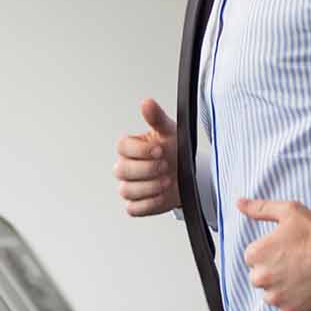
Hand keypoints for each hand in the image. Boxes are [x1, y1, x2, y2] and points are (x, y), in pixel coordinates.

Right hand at [115, 98, 180, 216]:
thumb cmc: (175, 150)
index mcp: (131, 147)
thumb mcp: (169, 131)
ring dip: (150, 186)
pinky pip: (134, 208)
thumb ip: (156, 118)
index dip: (140, 150)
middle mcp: (126, 167)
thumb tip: (146, 102)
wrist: (188, 174)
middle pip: (122, 170)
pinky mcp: (136, 205)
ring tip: (167, 180)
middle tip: (165, 165)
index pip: (122, 147)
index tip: (159, 149)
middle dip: (146, 169)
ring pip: (127, 190)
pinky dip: (149, 203)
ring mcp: (129, 187)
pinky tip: (162, 194)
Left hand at [238, 198, 310, 310]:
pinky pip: (286, 309)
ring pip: (271, 295)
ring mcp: (275, 297)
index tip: (286, 250)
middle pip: (259, 278)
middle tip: (295, 262)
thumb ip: (260, 209)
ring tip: (302, 275)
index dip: (270, 253)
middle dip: (273, 271)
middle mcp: (260, 278)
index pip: (253, 258)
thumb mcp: (288, 212)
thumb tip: (239, 203)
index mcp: (255, 254)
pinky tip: (307, 288)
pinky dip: (294, 302)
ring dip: (281, 289)